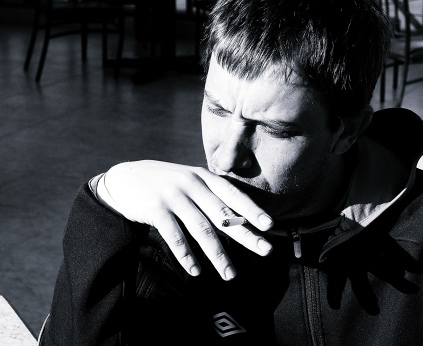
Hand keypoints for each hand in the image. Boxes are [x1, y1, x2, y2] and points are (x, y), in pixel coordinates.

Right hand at [97, 160, 273, 280]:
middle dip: (246, 235)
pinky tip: (196, 271)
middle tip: (266, 251)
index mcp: (204, 177)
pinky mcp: (155, 209)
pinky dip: (186, 256)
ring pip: (201, 230)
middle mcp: (191, 184)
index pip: (233, 194)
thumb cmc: (166, 183)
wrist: (124, 179)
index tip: (269, 225)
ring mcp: (173, 196)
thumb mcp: (190, 180)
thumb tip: (241, 217)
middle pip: (222, 215)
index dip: (252, 209)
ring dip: (218, 255)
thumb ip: (211, 194)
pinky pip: (175, 237)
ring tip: (230, 274)